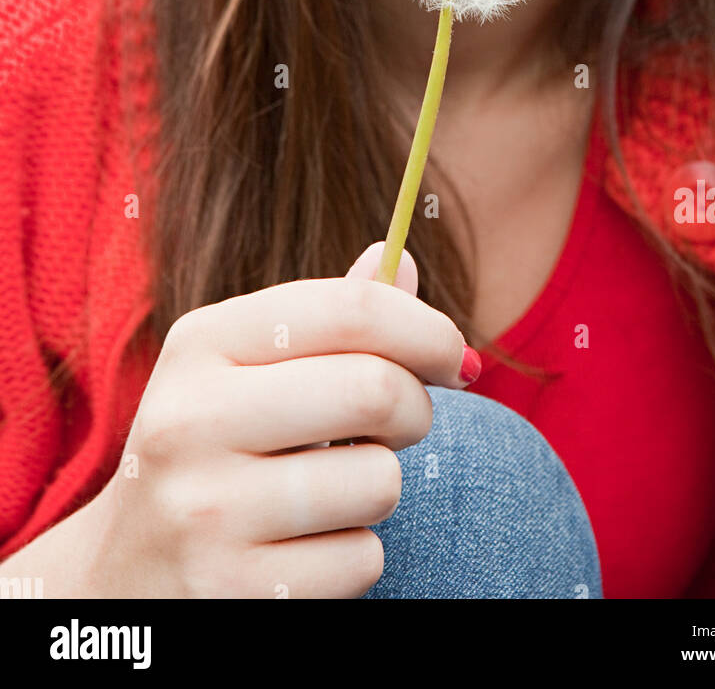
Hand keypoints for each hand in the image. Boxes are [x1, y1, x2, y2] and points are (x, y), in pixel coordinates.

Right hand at [78, 242, 471, 597]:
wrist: (125, 574)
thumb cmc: (213, 445)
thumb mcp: (245, 367)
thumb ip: (328, 318)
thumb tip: (402, 261)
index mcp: (201, 344)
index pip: (350, 309)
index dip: (426, 329)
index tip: (450, 355)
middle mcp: (190, 420)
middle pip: (375, 388)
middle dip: (415, 408)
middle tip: (401, 423)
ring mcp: (206, 512)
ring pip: (379, 481)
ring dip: (380, 486)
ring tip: (333, 488)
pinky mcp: (234, 591)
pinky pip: (361, 559)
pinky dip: (356, 554)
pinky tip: (305, 547)